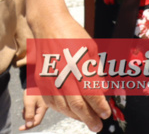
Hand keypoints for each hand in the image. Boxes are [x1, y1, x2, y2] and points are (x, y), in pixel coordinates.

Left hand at [20, 94, 48, 130]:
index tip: (20, 128)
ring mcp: (41, 106)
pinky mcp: (39, 103)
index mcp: (43, 108)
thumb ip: (29, 114)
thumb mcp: (29, 103)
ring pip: (32, 114)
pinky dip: (28, 109)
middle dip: (27, 117)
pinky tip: (27, 103)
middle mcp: (43, 108)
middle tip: (23, 110)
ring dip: (27, 112)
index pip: (36, 121)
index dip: (28, 126)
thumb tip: (29, 126)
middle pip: (34, 118)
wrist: (35, 81)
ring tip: (25, 104)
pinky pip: (32, 110)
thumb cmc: (32, 91)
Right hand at [30, 12, 110, 131]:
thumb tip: (102, 89)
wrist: (48, 26)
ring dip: (76, 116)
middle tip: (97, 126)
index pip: (91, 93)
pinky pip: (50, 101)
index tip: (107, 113)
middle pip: (77, 104)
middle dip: (89, 118)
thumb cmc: (73, 35)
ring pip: (62, 106)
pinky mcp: (41, 80)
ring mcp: (50, 79)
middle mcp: (64, 75)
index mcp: (79, 66)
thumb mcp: (91, 49)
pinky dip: (61, 110)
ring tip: (87, 121)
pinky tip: (70, 112)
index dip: (100, 106)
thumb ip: (96, 70)